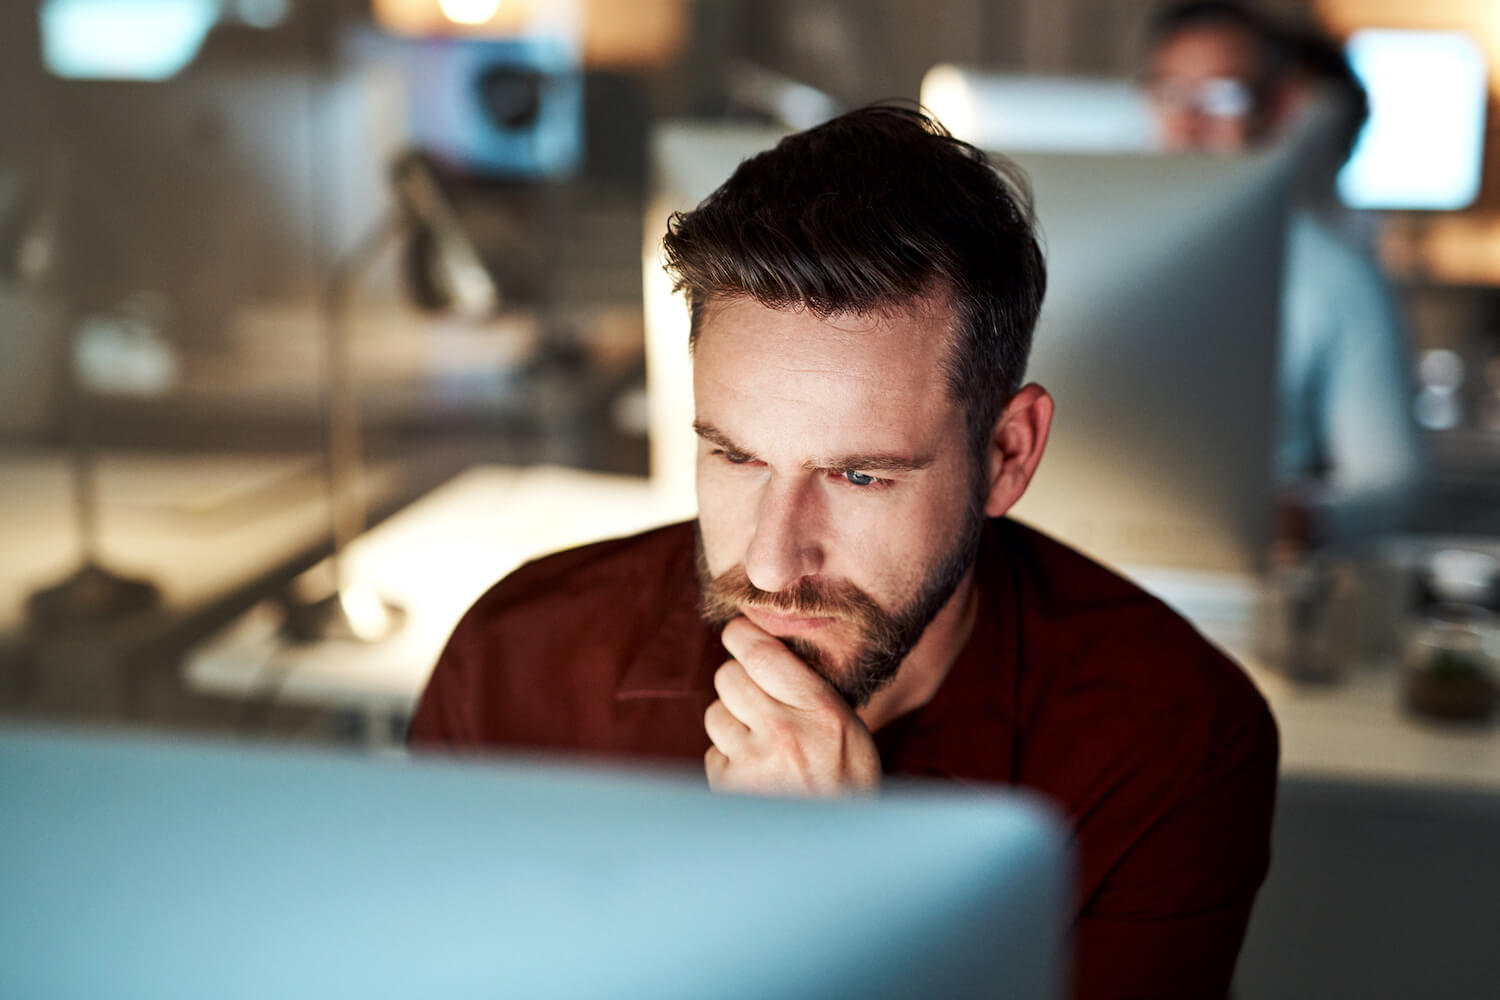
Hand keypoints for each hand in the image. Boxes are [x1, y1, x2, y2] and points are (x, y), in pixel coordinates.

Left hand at [703, 617, 880, 796]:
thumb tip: (763, 648)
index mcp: (822, 712)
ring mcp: (752, 763)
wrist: (838, 851)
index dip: (742, 635)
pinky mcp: (728, 788)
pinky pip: (714, 752)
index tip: (737, 631)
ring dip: (731, 722)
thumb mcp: (849, 730)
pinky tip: (755, 774)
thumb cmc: (846, 784)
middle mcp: (785, 733)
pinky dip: (728, 759)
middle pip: (729, 677)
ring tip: (761, 745)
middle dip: (737, 682)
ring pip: (716, 713)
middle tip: (756, 699)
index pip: (764, 654)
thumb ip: (811, 691)